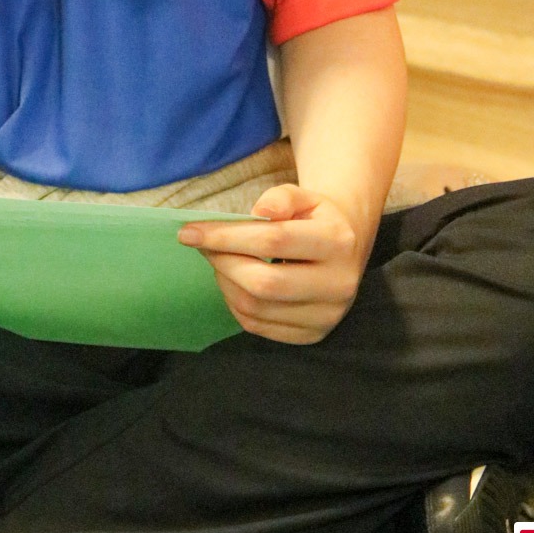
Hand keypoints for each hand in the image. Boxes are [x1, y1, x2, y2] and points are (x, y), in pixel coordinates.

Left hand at [178, 183, 367, 344]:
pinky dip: (234, 303)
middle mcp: (338, 284)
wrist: (344, 250)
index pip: (274, 240)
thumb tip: (260, 212)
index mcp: (337, 242)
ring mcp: (326, 316)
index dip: (227, 236)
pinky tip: (231, 281)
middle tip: (202, 245)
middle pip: (264, 282)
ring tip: (218, 260)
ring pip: (257, 308)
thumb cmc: (314, 218)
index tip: (189, 232)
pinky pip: (258, 327)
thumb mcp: (304, 196)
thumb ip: (281, 197)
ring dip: (225, 282)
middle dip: (222, 262)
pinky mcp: (312, 335)